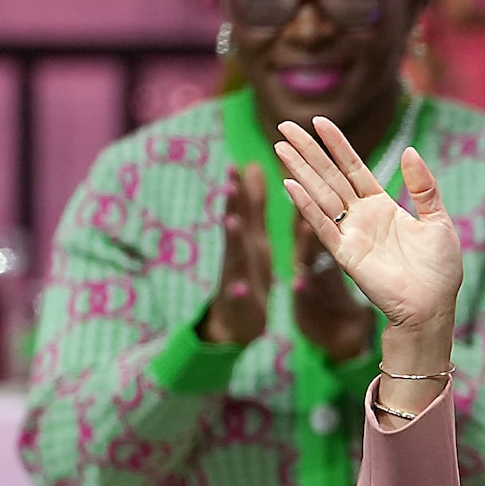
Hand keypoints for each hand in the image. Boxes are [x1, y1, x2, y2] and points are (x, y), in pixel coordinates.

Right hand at [201, 164, 274, 345]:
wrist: (236, 322)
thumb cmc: (248, 271)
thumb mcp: (252, 237)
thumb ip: (252, 204)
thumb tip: (251, 165)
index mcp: (245, 239)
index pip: (239, 210)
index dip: (238, 188)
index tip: (235, 163)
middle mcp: (238, 255)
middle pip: (234, 228)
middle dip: (232, 206)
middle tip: (231, 183)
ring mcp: (236, 278)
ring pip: (234, 259)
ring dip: (233, 241)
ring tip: (231, 222)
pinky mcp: (241, 304)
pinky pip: (241, 297)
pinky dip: (239, 291)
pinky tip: (239, 287)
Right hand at [275, 117, 462, 335]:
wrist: (433, 307)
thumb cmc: (439, 270)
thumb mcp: (438, 220)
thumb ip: (423, 187)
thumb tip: (410, 151)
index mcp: (382, 206)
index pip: (354, 168)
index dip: (337, 145)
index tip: (319, 121)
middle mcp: (362, 217)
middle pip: (329, 176)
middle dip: (308, 151)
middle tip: (285, 126)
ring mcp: (351, 234)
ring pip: (321, 195)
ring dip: (300, 171)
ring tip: (280, 147)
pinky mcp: (346, 255)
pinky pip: (322, 226)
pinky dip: (306, 207)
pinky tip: (289, 185)